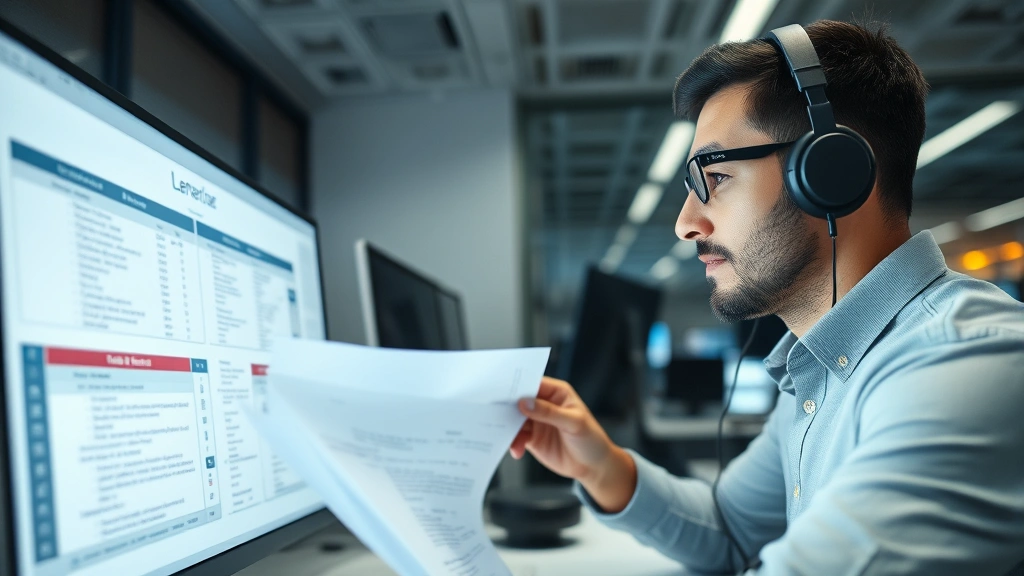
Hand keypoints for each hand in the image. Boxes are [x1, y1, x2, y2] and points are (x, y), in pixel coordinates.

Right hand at [509, 377, 636, 512]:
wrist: (593, 467)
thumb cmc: (591, 439)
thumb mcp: (574, 423)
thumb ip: (549, 412)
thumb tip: (525, 403)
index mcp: (556, 392)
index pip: (532, 383)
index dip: (517, 386)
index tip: (502, 392)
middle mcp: (544, 404)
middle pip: (519, 400)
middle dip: (507, 408)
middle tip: (496, 415)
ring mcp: (537, 421)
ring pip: (514, 419)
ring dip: (508, 428)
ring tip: (511, 440)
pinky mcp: (532, 438)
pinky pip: (516, 436)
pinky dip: (513, 442)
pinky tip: (517, 451)